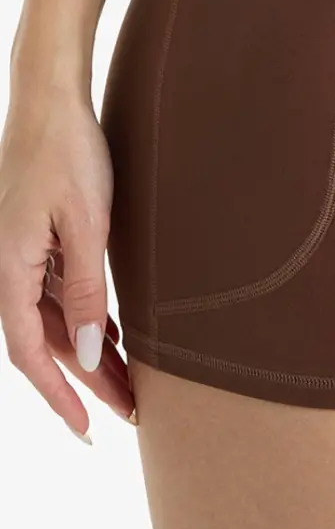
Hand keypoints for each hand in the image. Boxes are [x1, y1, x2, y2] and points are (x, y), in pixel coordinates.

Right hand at [0, 84, 135, 441]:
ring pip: (56, 319)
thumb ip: (86, 290)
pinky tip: (112, 333)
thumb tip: (88, 354)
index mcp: (10, 269)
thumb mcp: (86, 223)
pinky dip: (85, 318)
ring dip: (90, 351)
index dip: (59, 394)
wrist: (51, 101)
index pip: (30, 352)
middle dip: (88, 381)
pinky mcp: (38, 238)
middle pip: (47, 342)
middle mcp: (9, 268)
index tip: (86, 427)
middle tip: (129, 411)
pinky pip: (58, 293)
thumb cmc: (67, 152)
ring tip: (130, 381)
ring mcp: (23, 253)